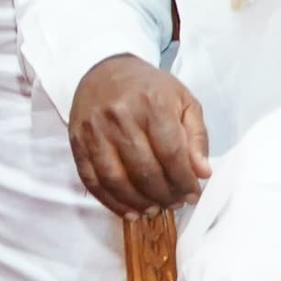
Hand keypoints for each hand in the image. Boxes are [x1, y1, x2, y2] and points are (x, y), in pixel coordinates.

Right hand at [68, 55, 212, 215]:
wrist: (104, 70)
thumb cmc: (150, 89)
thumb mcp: (184, 102)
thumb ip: (196, 137)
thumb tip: (202, 173)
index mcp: (152, 104)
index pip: (171, 153)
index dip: (184, 180)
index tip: (193, 194)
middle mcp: (120, 116)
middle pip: (144, 170)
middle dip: (164, 195)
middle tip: (175, 203)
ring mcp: (95, 130)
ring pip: (116, 179)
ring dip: (138, 202)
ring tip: (154, 209)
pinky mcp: (77, 141)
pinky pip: (92, 179)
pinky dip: (110, 201)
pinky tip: (129, 210)